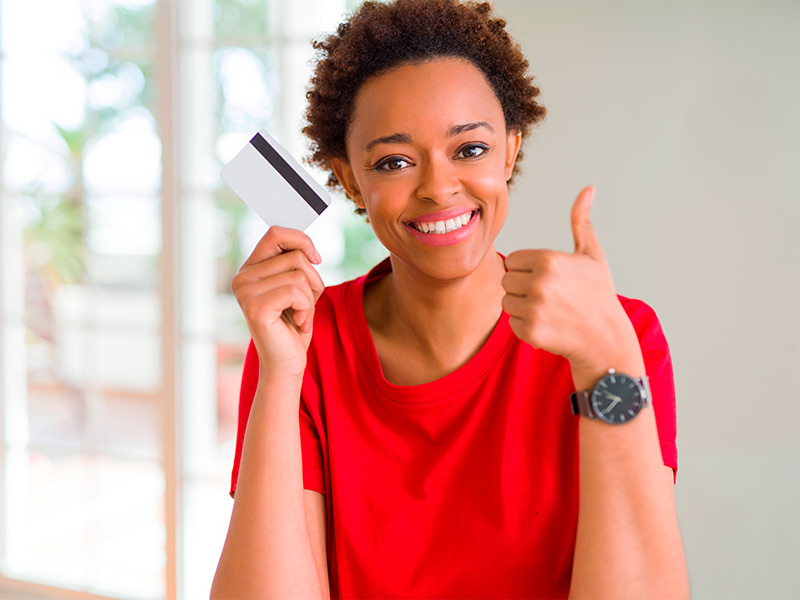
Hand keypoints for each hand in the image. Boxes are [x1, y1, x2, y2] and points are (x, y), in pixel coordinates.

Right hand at [231, 226, 323, 378]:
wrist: (286, 363)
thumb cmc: (293, 325)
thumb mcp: (296, 287)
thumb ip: (294, 263)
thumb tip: (308, 248)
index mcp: (250, 269)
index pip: (276, 232)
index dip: (302, 241)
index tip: (316, 259)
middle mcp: (242, 278)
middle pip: (296, 256)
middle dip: (312, 281)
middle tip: (304, 306)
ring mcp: (245, 292)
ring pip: (300, 274)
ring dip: (311, 299)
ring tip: (300, 316)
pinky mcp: (255, 307)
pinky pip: (296, 292)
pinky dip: (307, 309)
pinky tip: (298, 324)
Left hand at [501, 187, 641, 385]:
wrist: (605, 338)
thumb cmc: (598, 294)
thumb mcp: (592, 255)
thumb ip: (581, 222)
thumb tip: (587, 189)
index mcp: (549, 259)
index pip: (513, 260)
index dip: (528, 270)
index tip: (549, 279)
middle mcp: (540, 283)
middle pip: (507, 281)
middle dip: (523, 288)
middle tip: (550, 297)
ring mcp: (534, 308)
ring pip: (506, 302)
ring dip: (522, 307)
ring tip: (549, 310)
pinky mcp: (531, 331)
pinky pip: (512, 322)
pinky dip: (526, 326)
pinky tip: (548, 325)